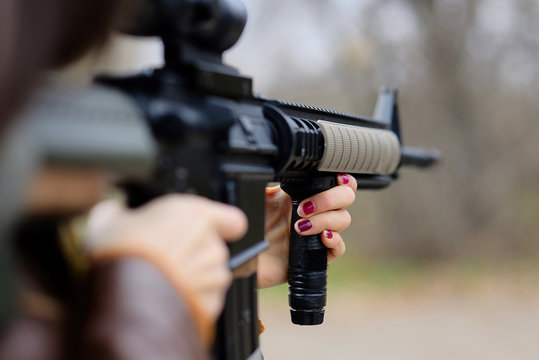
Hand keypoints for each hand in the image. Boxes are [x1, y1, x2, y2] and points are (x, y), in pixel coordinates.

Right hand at [84, 194, 247, 343]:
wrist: (122, 300)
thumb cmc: (119, 256)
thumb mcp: (106, 222)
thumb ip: (117, 213)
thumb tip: (113, 212)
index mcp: (194, 215)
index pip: (232, 219)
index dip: (223, 225)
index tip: (209, 231)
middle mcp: (211, 243)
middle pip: (215, 250)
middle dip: (196, 256)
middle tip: (166, 261)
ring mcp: (214, 277)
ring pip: (213, 277)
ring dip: (196, 281)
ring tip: (164, 284)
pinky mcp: (212, 305)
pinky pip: (207, 302)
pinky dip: (193, 303)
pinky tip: (168, 301)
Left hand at [259, 174, 356, 288]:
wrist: (241, 256)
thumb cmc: (249, 226)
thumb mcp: (259, 198)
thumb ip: (274, 180)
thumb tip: (282, 164)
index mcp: (303, 195)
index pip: (336, 182)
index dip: (343, 179)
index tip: (336, 179)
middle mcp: (314, 212)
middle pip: (345, 198)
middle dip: (329, 199)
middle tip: (304, 208)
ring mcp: (317, 233)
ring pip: (342, 220)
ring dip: (325, 219)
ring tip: (300, 227)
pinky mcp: (316, 255)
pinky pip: (339, 247)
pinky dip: (335, 240)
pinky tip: (322, 237)